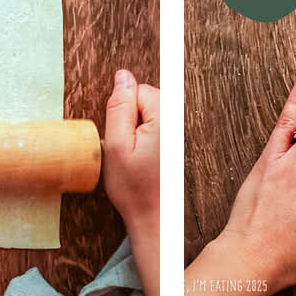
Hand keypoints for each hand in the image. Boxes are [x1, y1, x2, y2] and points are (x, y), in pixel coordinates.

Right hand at [103, 70, 158, 295]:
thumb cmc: (135, 190)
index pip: (139, 89)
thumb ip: (119, 107)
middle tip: (129, 150)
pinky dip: (146, 143)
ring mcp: (179, 135)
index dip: (124, 111)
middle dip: (132, 120)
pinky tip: (144, 163)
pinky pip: (155, 131)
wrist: (154, 220)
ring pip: (150, 116)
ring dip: (138, 133)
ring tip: (137, 159)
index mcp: (165, 120)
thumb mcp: (116, 146)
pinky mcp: (177, 145)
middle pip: (147, 100)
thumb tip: (122, 76)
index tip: (125, 135)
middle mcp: (177, 123)